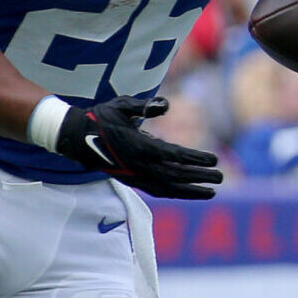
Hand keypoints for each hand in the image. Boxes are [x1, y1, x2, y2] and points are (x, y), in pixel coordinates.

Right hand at [48, 95, 222, 198]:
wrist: (77, 138)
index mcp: (138, 147)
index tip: (213, 160)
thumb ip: (144, 106)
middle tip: (221, 178)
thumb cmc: (101, 118)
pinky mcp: (132, 181)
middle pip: (176, 175)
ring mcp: (135, 176)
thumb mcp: (121, 105)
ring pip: (168, 187)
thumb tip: (166, 105)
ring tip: (211, 192)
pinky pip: (158, 190)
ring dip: (191, 190)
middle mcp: (138, 166)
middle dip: (199, 177)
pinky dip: (175, 192)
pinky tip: (189, 192)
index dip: (195, 159)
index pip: (173, 156)